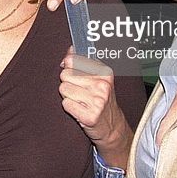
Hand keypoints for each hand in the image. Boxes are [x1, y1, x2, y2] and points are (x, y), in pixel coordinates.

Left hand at [59, 47, 131, 167]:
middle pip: (65, 75)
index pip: (73, 60)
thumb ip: (83, 62)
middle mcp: (102, 85)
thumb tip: (69, 50)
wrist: (112, 126)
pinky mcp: (90, 116)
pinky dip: (69, 107)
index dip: (68, 66)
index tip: (72, 72)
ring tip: (80, 101)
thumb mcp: (97, 77)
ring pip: (63, 89)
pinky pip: (66, 104)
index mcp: (104, 72)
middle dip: (68, 83)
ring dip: (68, 96)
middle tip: (79, 92)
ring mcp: (97, 101)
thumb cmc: (101, 99)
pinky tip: (80, 110)